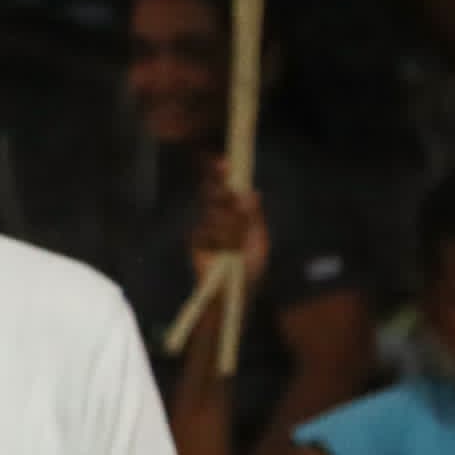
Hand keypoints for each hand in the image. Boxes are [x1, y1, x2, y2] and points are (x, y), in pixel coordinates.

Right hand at [185, 169, 268, 289]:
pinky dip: (217, 240)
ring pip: (214, 212)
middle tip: (221, 174)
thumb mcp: (258, 241)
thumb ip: (254, 218)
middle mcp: (220, 217)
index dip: (224, 175)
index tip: (224, 162)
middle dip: (220, 185)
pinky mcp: (196, 240)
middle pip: (216, 193)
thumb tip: (253, 192)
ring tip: (234, 244)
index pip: (228, 189)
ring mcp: (206, 227)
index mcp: (236, 215)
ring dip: (227, 225)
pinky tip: (222, 252)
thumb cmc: (250, 268)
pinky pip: (206, 231)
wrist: (234, 292)